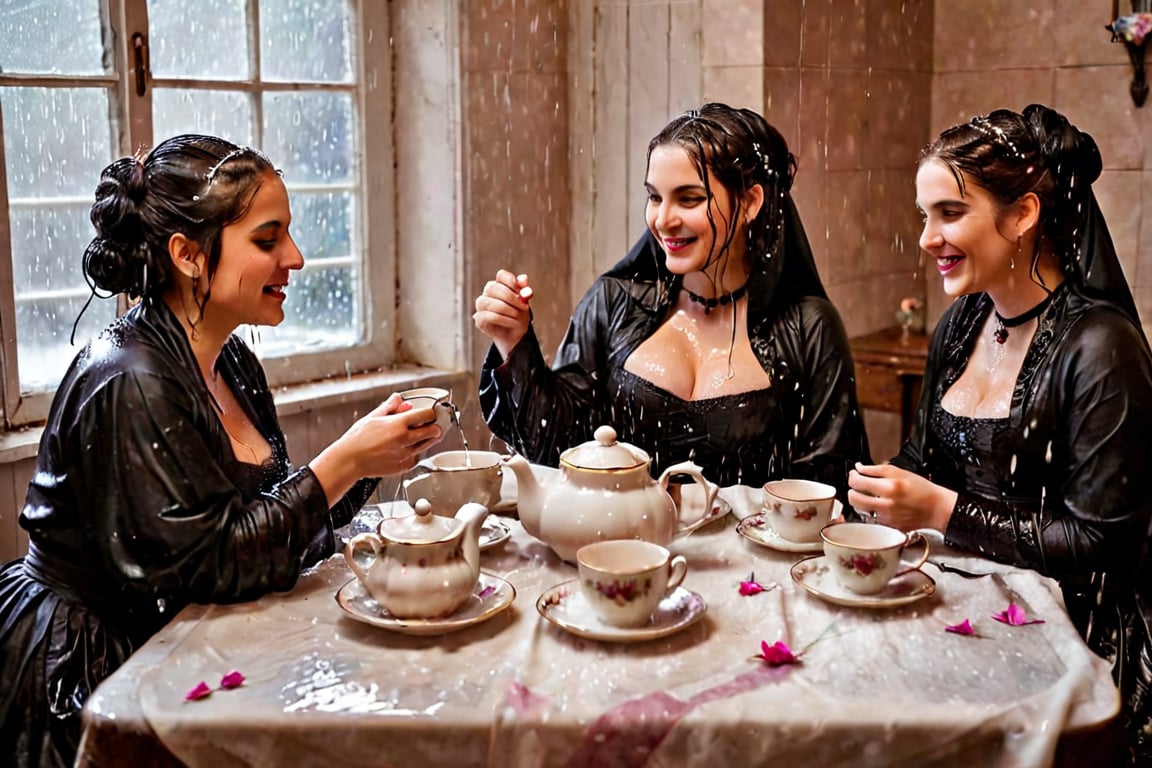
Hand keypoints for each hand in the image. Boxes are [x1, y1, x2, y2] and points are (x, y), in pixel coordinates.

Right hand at [309, 394, 443, 502]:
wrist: (349, 461)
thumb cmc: (357, 440)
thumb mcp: (373, 417)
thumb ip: (390, 407)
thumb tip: (399, 400)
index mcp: (398, 424)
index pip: (426, 414)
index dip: (431, 412)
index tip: (431, 411)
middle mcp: (405, 439)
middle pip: (433, 431)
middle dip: (434, 426)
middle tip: (432, 423)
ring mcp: (406, 454)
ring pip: (428, 444)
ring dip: (429, 439)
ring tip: (423, 434)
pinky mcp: (404, 466)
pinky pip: (417, 457)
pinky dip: (416, 451)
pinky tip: (409, 447)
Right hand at [473, 269, 531, 359]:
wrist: (515, 333)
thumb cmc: (518, 314)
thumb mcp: (524, 302)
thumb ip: (524, 291)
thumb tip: (523, 279)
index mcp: (499, 284)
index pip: (501, 275)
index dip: (511, 281)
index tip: (521, 292)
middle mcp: (488, 292)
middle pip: (493, 288)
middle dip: (511, 298)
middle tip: (524, 307)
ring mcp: (481, 305)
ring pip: (489, 302)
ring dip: (507, 309)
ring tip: (517, 316)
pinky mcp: (479, 319)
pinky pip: (489, 316)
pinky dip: (504, 319)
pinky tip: (513, 322)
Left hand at [847, 462, 956, 531]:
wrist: (937, 509)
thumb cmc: (922, 490)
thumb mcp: (899, 472)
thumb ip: (875, 469)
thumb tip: (859, 468)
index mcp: (889, 488)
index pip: (857, 482)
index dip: (853, 476)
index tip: (855, 474)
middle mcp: (886, 505)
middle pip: (853, 498)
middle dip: (853, 490)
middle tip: (859, 486)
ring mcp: (886, 518)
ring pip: (861, 509)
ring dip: (862, 501)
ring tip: (872, 495)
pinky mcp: (888, 527)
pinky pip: (872, 518)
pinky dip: (873, 511)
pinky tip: (882, 505)